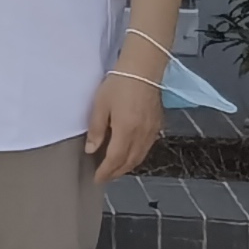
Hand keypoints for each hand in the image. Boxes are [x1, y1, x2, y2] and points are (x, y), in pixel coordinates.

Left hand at [82, 69, 164, 183]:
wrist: (143, 70)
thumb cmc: (119, 84)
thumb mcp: (100, 105)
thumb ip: (96, 129)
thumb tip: (91, 150)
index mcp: (126, 131)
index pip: (115, 160)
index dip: (106, 172)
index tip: (97, 179)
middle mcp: (141, 135)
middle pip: (129, 162)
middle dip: (116, 173)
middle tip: (105, 177)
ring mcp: (152, 131)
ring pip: (140, 157)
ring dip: (127, 166)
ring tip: (115, 169)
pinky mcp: (157, 125)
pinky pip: (147, 148)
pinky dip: (137, 156)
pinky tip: (129, 154)